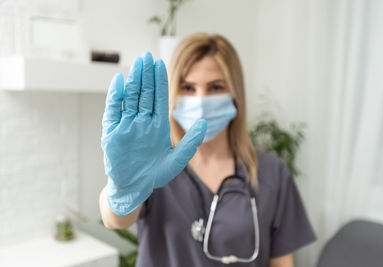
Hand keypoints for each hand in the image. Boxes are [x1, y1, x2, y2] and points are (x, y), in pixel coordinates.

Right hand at [101, 52, 206, 215]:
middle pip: (145, 94)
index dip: (159, 81)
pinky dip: (115, 96)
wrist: (134, 188)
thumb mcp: (177, 160)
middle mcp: (143, 122)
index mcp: (158, 125)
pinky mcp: (112, 132)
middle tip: (147, 56)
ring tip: (137, 64)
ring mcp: (127, 125)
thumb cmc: (154, 175)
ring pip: (130, 97)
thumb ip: (190, 142)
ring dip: (134, 80)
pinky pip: (113, 110)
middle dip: (147, 75)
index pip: (159, 98)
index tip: (160, 63)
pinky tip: (119, 81)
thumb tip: (204, 123)